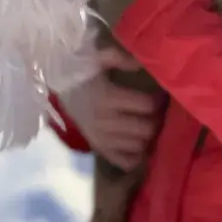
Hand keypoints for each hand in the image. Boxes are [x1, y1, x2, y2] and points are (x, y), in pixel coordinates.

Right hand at [57, 45, 165, 170]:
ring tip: (145, 124)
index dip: (157, 99)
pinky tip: (137, 144)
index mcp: (107, 98)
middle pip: (146, 129)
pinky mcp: (99, 149)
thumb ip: (120, 59)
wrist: (61, 91)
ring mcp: (101, 139)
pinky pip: (124, 162)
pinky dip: (135, 156)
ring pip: (139, 146)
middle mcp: (105, 122)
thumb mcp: (98, 59)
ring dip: (145, 136)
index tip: (160, 95)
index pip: (147, 105)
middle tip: (156, 112)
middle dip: (155, 119)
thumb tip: (141, 64)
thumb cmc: (83, 73)